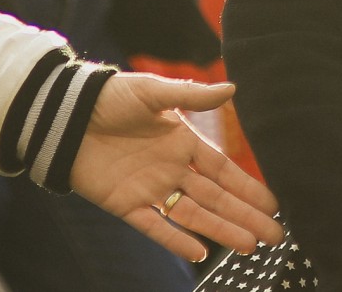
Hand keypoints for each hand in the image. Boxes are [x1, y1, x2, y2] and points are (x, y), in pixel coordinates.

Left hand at [67, 75, 283, 260]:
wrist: (65, 115)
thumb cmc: (110, 96)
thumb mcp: (153, 92)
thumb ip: (191, 95)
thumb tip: (233, 88)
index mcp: (182, 142)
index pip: (223, 170)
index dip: (248, 187)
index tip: (274, 204)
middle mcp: (172, 169)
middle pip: (216, 198)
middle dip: (245, 216)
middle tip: (276, 235)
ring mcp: (151, 189)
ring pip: (193, 215)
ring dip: (221, 230)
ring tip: (250, 246)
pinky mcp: (126, 204)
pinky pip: (155, 226)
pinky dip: (176, 239)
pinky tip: (201, 253)